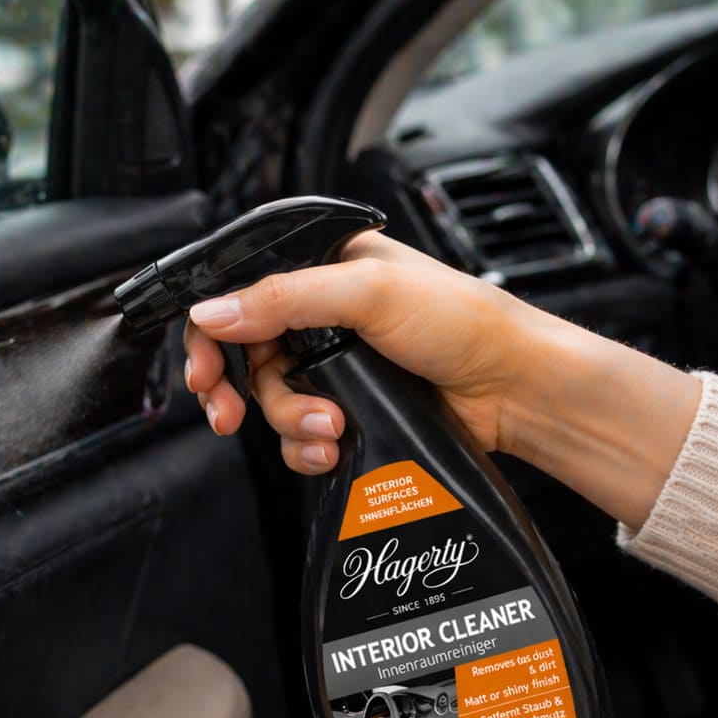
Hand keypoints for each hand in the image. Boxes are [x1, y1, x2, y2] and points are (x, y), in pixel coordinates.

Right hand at [182, 231, 529, 473]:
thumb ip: (284, 298)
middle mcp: (319, 316)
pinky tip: (332, 448)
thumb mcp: (367, 293)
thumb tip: (213, 312)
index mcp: (320, 269)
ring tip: (330, 428)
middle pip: (242, 356)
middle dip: (234, 390)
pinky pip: (298, 436)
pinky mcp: (346, 410)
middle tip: (226, 415)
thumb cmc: (461, 322)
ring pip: (269, 402)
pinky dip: (306, 448)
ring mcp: (331, 366)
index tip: (203, 373)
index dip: (210, 334)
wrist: (514, 388)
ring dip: (290, 421)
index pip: (240, 295)